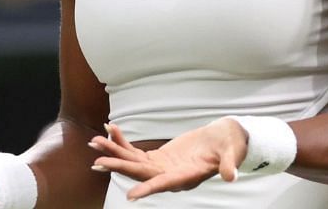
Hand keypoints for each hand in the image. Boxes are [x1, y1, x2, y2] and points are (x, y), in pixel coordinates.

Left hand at [90, 120, 247, 200]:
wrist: (227, 137)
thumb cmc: (232, 143)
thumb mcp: (232, 152)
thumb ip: (229, 165)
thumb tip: (231, 177)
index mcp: (188, 176)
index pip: (165, 184)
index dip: (149, 189)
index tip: (131, 195)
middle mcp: (171, 175)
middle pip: (141, 173)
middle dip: (119, 167)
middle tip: (98, 161)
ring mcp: (163, 166)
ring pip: (133, 162)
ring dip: (114, 153)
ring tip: (94, 142)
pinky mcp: (159, 157)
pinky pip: (136, 151)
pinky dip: (122, 142)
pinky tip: (110, 130)